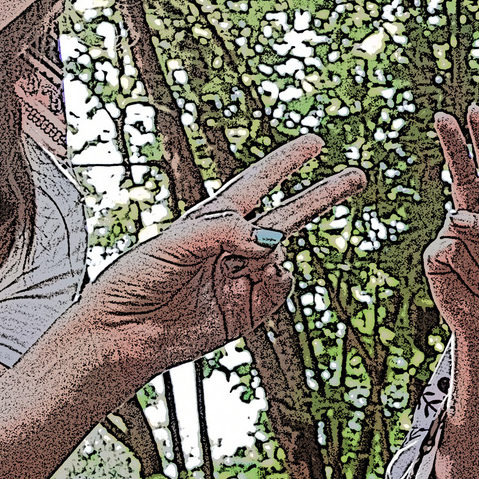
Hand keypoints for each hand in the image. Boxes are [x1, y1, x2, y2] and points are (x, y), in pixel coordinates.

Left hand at [83, 133, 363, 372]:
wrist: (120, 335)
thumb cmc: (133, 280)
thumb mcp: (175, 242)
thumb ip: (225, 232)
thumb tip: (273, 241)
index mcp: (212, 218)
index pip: (258, 181)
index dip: (287, 162)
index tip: (315, 143)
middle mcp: (231, 245)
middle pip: (289, 214)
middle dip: (323, 195)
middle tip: (358, 177)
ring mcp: (240, 276)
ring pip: (281, 254)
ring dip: (271, 256)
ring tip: (238, 268)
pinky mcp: (245, 310)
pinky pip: (278, 289)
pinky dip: (275, 282)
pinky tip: (258, 280)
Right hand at [423, 106, 478, 356]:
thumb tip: (455, 218)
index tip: (475, 112)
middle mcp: (473, 218)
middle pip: (462, 174)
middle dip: (453, 144)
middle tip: (443, 117)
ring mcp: (452, 235)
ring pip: (467, 227)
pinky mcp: (436, 257)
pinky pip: (453, 249)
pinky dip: (472, 269)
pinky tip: (478, 285)